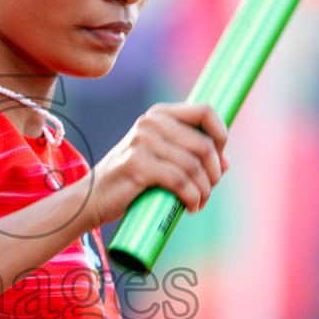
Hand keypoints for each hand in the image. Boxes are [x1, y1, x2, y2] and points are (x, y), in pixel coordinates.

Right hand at [86, 102, 229, 226]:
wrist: (92, 199)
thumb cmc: (130, 181)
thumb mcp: (161, 161)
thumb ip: (190, 157)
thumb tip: (226, 162)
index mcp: (159, 115)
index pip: (205, 111)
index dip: (221, 135)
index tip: (219, 159)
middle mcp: (151, 123)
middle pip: (204, 144)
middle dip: (214, 172)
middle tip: (209, 191)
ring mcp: (143, 142)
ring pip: (193, 166)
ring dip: (204, 190)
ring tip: (199, 203)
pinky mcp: (138, 164)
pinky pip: (180, 181)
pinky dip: (192, 197)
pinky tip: (190, 207)